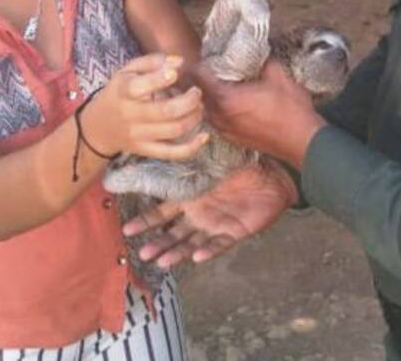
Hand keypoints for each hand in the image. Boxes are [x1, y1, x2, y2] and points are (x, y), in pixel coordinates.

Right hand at [83, 54, 207, 159]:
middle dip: (189, 101)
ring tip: (198, 107)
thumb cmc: (119, 93)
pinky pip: (172, 153)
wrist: (99, 127)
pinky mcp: (146, 150)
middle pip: (166, 111)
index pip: (139, 88)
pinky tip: (204, 136)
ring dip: (194, 117)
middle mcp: (130, 115)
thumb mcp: (127, 71)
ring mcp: (138, 135)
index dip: (159, 79)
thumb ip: (152, 62)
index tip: (174, 73)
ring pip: (174, 130)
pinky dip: (192, 147)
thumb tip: (179, 62)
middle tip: (196, 92)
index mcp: (123, 92)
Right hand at [122, 158, 297, 266]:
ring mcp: (215, 224)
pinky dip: (208, 251)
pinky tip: (196, 256)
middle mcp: (198, 213)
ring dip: (176, 252)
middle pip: (174, 233)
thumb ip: (186, 154)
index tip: (128, 229)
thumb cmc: (238, 160)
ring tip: (161, 261)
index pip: (162, 211)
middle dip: (158, 243)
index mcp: (189, 196)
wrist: (272, 170)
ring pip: (191, 243)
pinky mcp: (235, 232)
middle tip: (142, 253)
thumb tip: (164, 138)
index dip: (146, 221)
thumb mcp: (208, 156)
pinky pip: (220, 244)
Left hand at [205, 60, 325, 167]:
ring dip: (207, 97)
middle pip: (197, 95)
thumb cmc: (291, 109)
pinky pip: (215, 121)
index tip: (204, 57)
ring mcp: (225, 130)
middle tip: (207, 69)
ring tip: (216, 85)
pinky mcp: (232, 138)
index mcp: (226, 99)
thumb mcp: (277, 75)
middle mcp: (220, 116)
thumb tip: (255, 50)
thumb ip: (261, 60)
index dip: (198, 65)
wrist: (303, 141)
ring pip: (205, 110)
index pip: (198, 78)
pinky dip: (216, 110)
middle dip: (199, 81)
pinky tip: (228, 103)